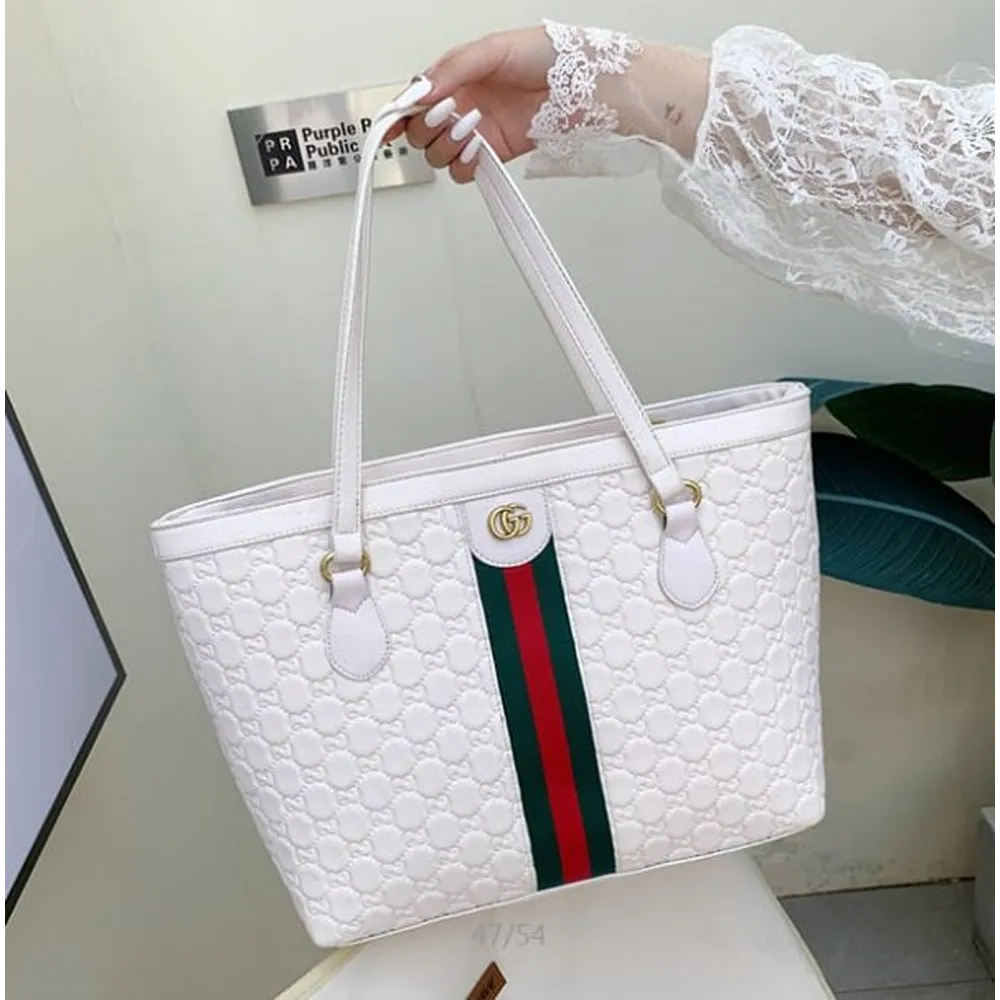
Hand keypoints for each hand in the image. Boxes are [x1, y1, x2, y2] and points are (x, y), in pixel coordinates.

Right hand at [385, 27, 554, 183]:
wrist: (582, 85)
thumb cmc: (546, 57)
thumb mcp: (493, 49)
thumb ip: (454, 68)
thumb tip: (422, 91)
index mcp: (456, 77)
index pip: (414, 100)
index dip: (397, 114)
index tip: (390, 125)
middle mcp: (461, 106)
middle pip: (419, 131)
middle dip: (426, 127)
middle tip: (447, 114)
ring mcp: (475, 132)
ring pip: (437, 154)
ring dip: (444, 146)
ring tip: (468, 130)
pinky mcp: (493, 154)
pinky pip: (463, 171)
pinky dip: (463, 165)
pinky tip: (476, 150)